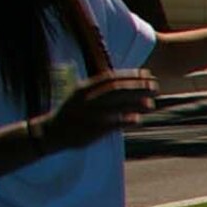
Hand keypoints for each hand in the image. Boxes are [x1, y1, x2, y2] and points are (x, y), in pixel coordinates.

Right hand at [39, 69, 156, 149]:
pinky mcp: (90, 130)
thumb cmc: (74, 113)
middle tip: (155, 87)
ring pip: (115, 106)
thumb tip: (128, 82)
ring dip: (135, 104)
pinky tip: (138, 120)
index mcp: (84, 87)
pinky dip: (125, 121)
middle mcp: (86, 99)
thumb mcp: (82, 95)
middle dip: (137, 87)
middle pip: (116, 90)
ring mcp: (88, 114)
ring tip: (151, 104)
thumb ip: (101, 89)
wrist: (51, 132)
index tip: (148, 74)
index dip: (131, 75)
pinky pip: (111, 124)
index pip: (111, 78)